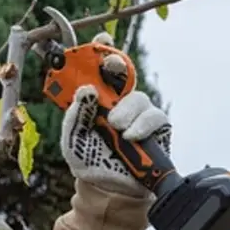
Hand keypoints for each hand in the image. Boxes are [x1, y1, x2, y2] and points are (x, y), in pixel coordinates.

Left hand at [60, 33, 171, 197]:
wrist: (109, 190)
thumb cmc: (88, 160)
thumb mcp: (72, 138)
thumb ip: (75, 114)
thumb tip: (87, 90)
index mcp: (96, 99)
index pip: (99, 68)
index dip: (101, 50)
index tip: (100, 39)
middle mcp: (119, 100)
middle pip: (124, 72)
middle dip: (117, 65)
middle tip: (110, 68)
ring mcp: (139, 113)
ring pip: (138, 97)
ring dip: (125, 110)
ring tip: (115, 127)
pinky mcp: (157, 127)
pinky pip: (155, 116)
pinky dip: (141, 125)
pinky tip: (130, 137)